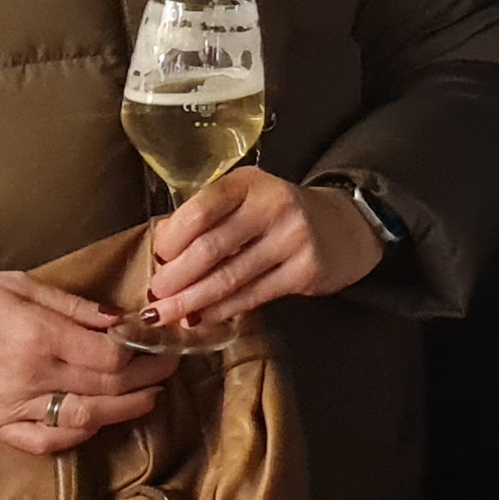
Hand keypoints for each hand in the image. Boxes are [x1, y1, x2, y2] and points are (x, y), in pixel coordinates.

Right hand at [0, 271, 176, 453]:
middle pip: (107, 387)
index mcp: (36, 336)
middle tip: (170, 366)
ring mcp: (11, 409)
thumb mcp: (16, 283)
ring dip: (126, 410)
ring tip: (149, 397)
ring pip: (86, 419)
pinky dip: (79, 434)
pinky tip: (98, 420)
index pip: (111, 355)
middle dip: (148, 378)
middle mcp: (29, 378)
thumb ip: (71, 305)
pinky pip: (47, 442)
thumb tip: (120, 318)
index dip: (147, 352)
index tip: (166, 342)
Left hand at [142, 168, 380, 334]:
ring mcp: (293, 239)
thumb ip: (207, 218)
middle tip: (155, 296)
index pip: (200, 210)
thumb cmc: (278, 215)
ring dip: (191, 301)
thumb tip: (161, 250)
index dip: (171, 240)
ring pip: (229, 278)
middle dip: (175, 278)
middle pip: (210, 249)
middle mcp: (273, 206)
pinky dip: (221, 310)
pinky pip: (252, 296)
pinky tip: (202, 317)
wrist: (343, 227)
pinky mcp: (305, 271)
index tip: (157, 258)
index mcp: (249, 183)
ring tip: (167, 314)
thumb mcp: (245, 200)